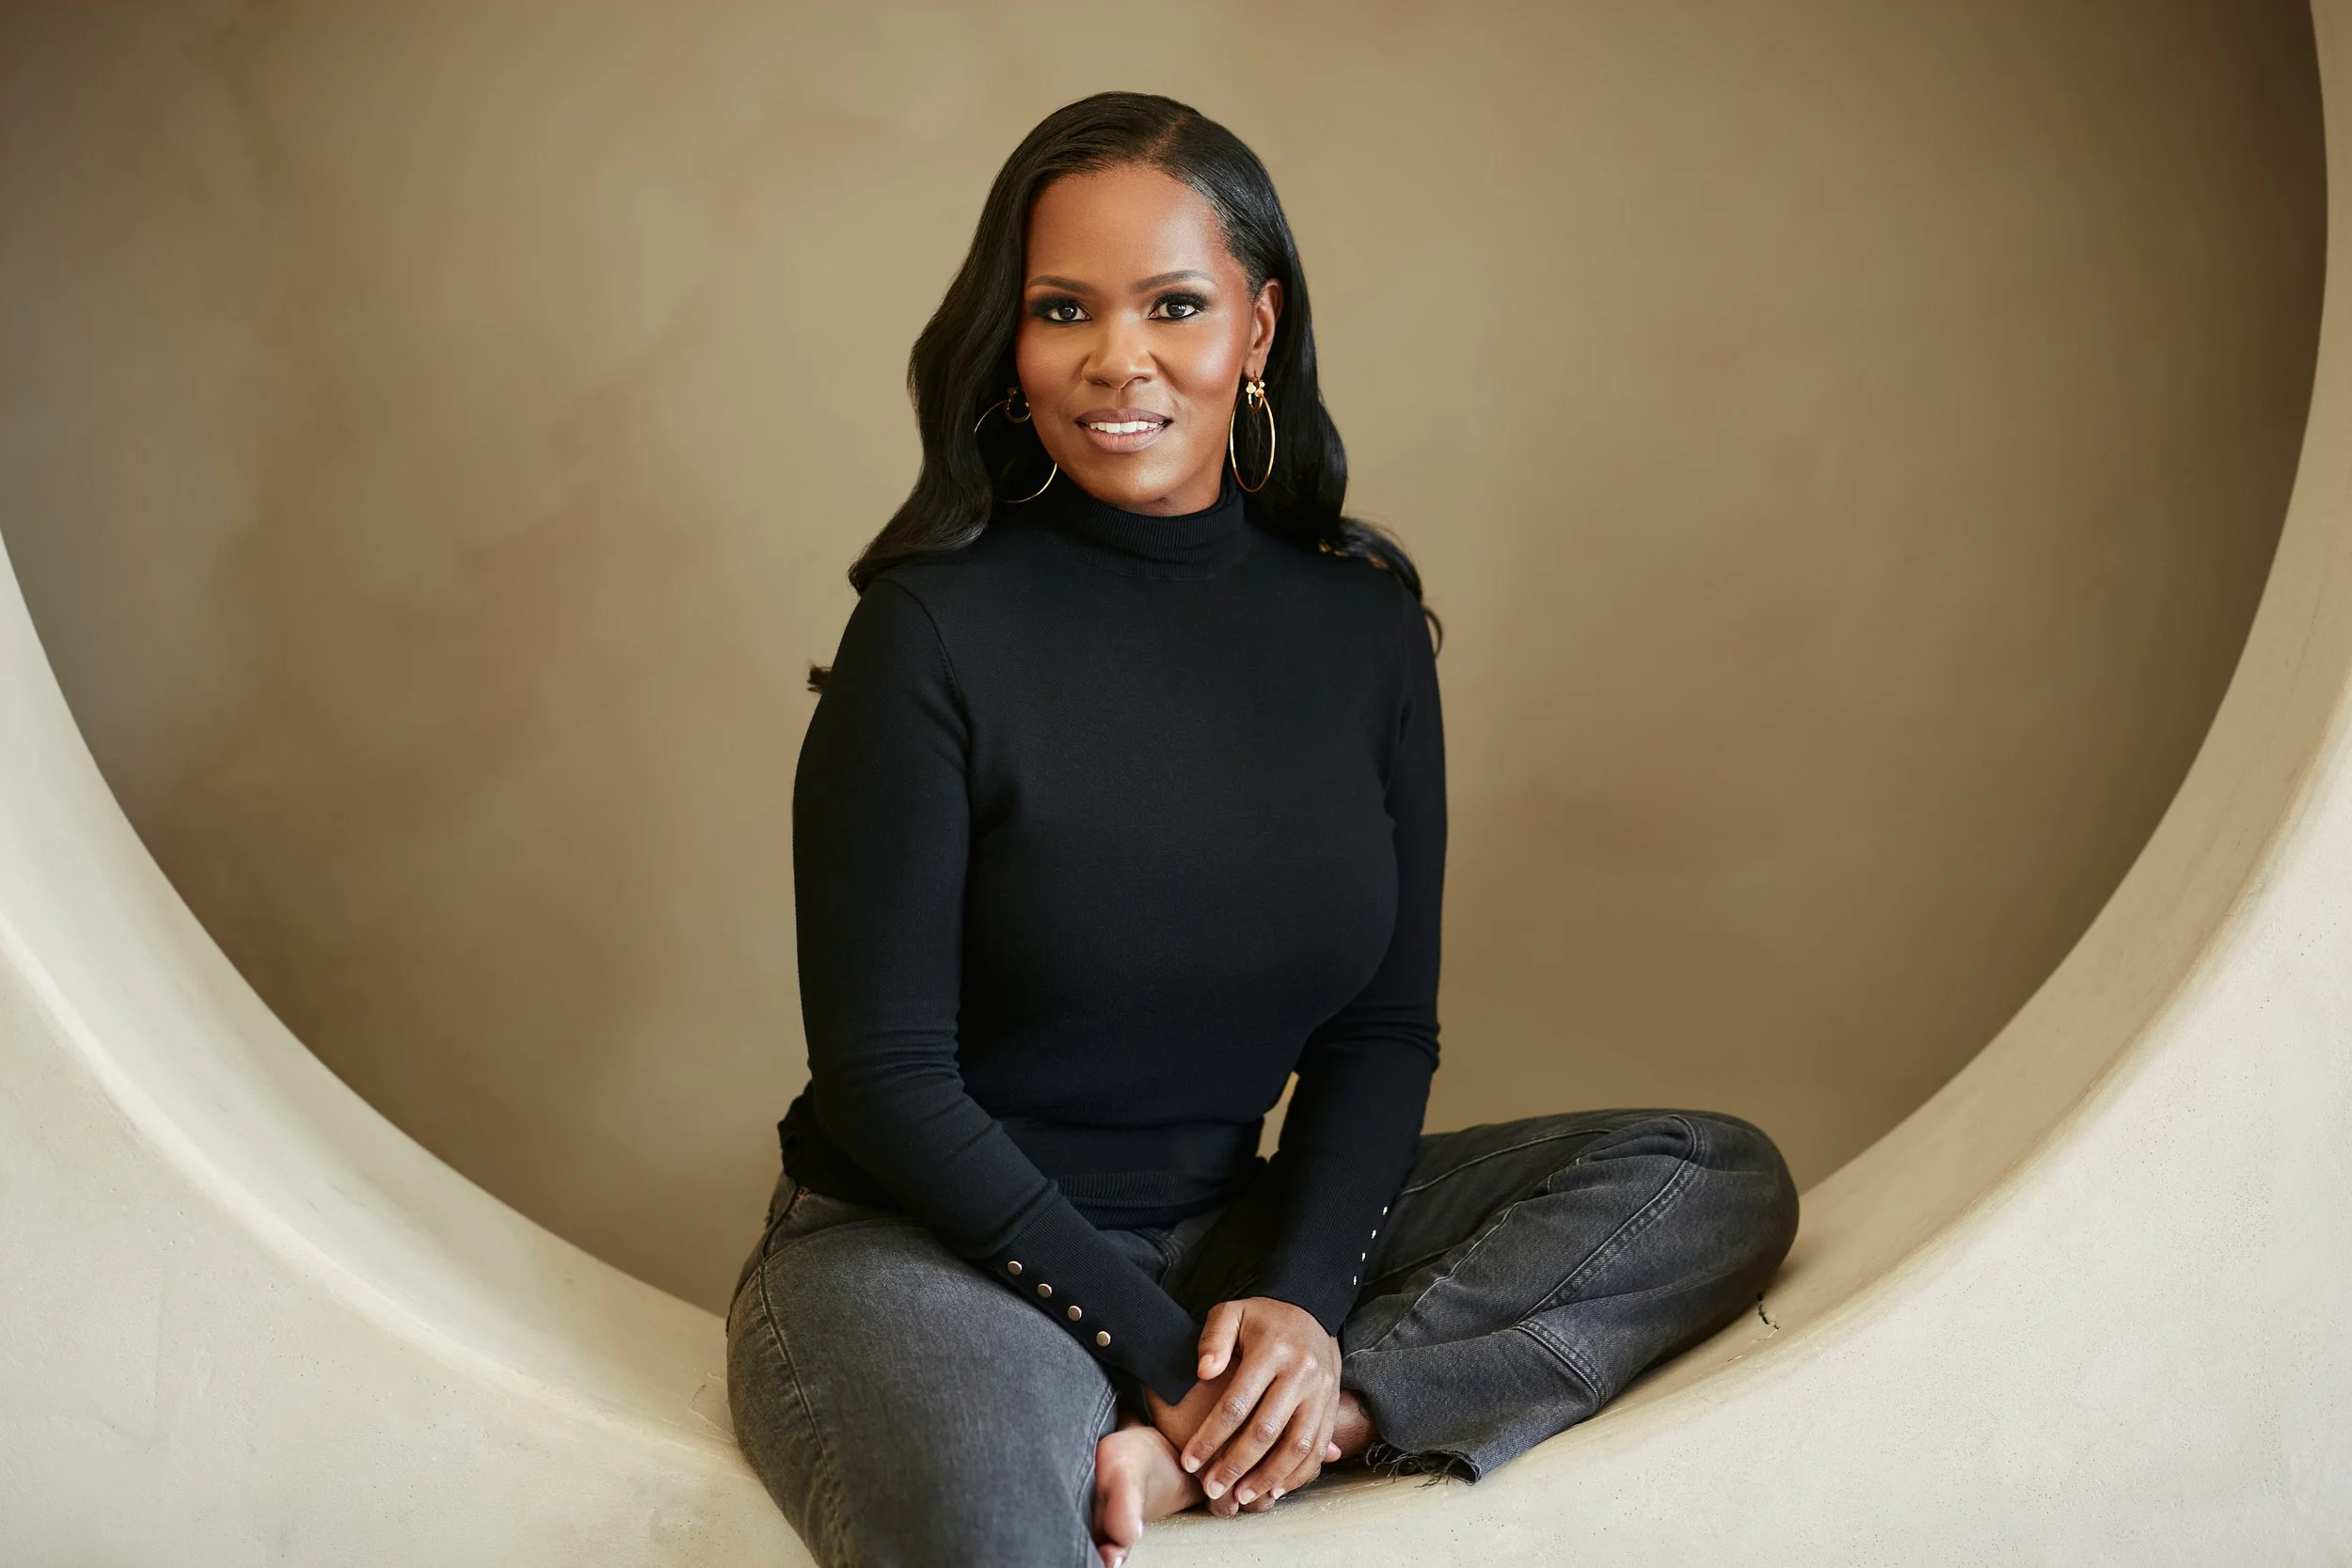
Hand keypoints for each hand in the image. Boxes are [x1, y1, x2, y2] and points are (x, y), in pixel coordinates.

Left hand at [1145, 1297, 1341, 1513]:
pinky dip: (1298, 1473)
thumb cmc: (1262, 1317)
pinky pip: (1318, 1447)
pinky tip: (1276, 1489)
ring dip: (1269, 1477)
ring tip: (1242, 1497)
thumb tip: (1204, 1373)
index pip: (1237, 1403)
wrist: (1311, 1307)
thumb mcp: (1232, 1312)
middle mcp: (1301, 1373)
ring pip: (1297, 1445)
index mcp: (1272, 1350)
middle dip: (1236, 1465)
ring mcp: (1321, 1391)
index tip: (1190, 1462)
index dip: (1211, 1436)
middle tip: (1212, 1488)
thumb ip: (1213, 1339)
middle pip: (1267, 1430)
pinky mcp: (1332, 1404)